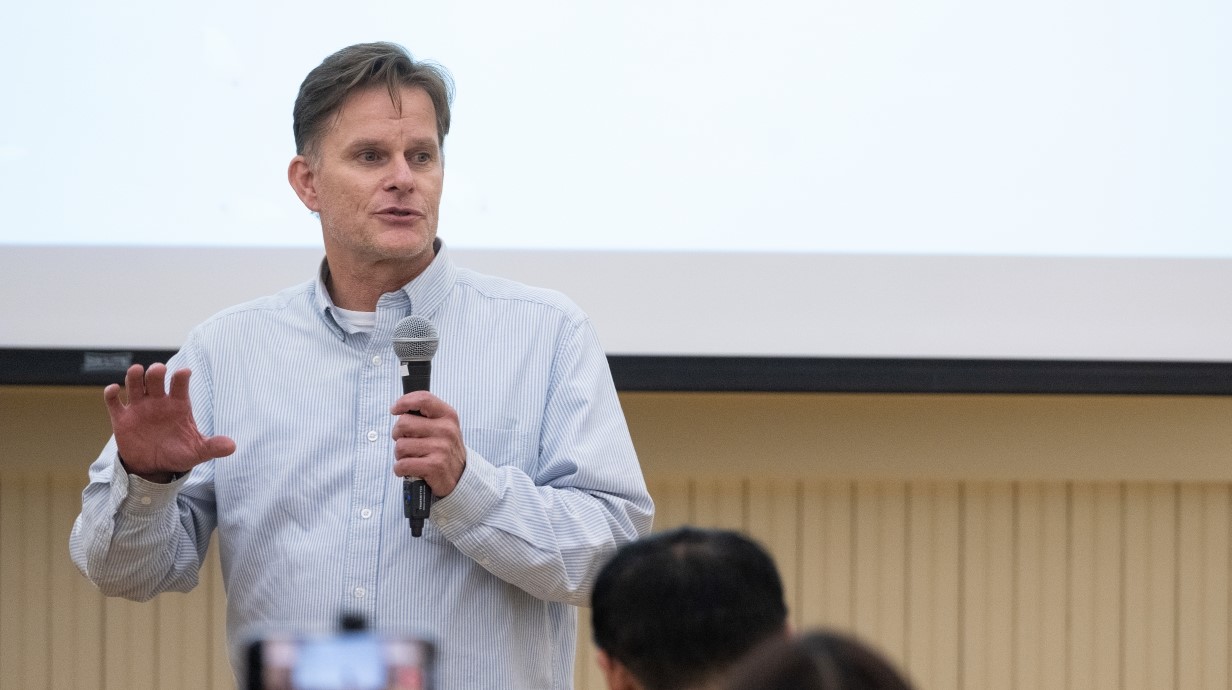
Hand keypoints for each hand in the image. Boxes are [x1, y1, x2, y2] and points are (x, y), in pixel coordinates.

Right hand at [104, 363, 235, 481]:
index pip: (180, 382)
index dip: (181, 376)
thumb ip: (213, 447)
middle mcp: (158, 401)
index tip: (183, 373)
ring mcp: (139, 407)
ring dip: (134, 375)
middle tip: (158, 371)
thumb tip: (232, 446)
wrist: (154, 467)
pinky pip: (113, 401)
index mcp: (178, 404)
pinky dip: (111, 393)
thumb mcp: (197, 452)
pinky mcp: (122, 418)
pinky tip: (114, 391)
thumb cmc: (179, 453)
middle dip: (155, 370)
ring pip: (134, 382)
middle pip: (155, 377)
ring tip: (136, 373)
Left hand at [389, 391, 465, 496]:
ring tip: (413, 458)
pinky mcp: (434, 466)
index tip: (394, 410)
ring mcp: (441, 448)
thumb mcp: (443, 427)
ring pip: (400, 446)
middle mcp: (446, 429)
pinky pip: (402, 464)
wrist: (460, 478)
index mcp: (448, 416)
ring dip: (400, 455)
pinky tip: (410, 470)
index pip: (423, 399)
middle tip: (407, 442)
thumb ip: (425, 415)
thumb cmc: (444, 450)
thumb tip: (399, 410)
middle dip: (398, 435)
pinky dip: (400, 469)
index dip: (404, 402)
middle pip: (403, 423)